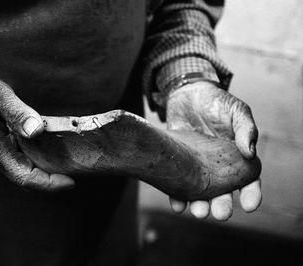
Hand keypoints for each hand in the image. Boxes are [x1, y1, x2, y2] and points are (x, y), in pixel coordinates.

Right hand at [0, 71, 74, 190]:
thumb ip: (17, 113)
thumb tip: (36, 131)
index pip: (24, 177)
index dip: (49, 184)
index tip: (71, 181)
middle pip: (28, 180)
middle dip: (53, 182)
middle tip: (78, 173)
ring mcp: (1, 154)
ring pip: (27, 173)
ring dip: (48, 174)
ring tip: (72, 167)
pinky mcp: (5, 149)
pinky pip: (25, 162)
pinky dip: (42, 163)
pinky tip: (56, 154)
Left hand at [165, 81, 261, 220]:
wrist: (186, 93)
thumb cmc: (216, 101)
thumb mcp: (236, 110)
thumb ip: (245, 128)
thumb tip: (251, 152)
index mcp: (237, 157)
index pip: (248, 180)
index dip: (251, 193)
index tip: (250, 205)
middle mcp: (218, 166)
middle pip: (223, 192)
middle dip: (222, 204)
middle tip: (220, 214)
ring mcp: (197, 166)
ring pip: (200, 191)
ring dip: (200, 204)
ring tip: (198, 212)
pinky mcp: (178, 162)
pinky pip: (178, 181)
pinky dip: (177, 195)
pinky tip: (177, 204)